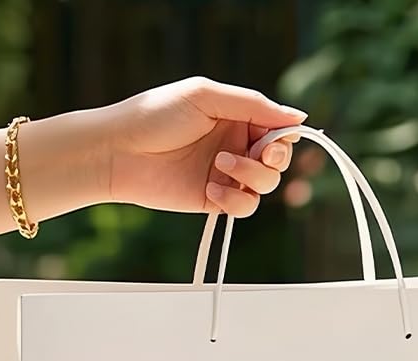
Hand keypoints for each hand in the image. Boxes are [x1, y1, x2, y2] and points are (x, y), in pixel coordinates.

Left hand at [101, 77, 305, 216]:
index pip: (277, 129)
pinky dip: (234, 201)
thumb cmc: (156, 115)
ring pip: (265, 185)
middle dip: (273, 159)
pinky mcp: (214, 200)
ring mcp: (226, 175)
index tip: (276, 139)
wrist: (119, 152)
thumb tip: (298, 117)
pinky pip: (244, 207)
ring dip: (252, 176)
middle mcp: (235, 145)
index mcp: (236, 117)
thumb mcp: (207, 96)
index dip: (284, 137)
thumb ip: (253, 105)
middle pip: (277, 160)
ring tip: (221, 165)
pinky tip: (211, 190)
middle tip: (257, 154)